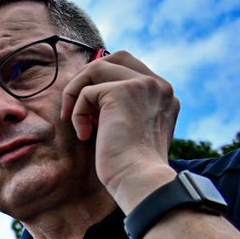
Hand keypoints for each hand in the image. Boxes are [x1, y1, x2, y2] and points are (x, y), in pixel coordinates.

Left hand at [61, 50, 179, 210]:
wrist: (140, 180)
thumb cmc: (132, 168)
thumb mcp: (134, 133)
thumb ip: (125, 111)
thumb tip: (95, 102)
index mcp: (164, 94)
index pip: (132, 68)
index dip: (104, 83)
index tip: (92, 112)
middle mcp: (158, 85)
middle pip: (116, 57)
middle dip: (90, 77)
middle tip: (75, 105)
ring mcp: (143, 85)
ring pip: (97, 68)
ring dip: (77, 92)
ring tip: (74, 120)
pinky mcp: (122, 91)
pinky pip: (85, 92)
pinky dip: (77, 114)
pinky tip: (85, 135)